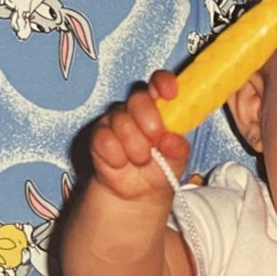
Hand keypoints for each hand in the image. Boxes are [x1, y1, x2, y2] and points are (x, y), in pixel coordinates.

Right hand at [90, 70, 190, 200]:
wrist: (137, 192)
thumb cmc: (160, 168)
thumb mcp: (177, 160)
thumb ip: (178, 148)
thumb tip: (170, 140)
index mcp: (158, 107)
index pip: (159, 82)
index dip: (164, 83)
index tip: (170, 94)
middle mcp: (135, 108)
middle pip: (139, 98)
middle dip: (150, 122)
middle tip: (155, 143)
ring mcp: (115, 120)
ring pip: (122, 122)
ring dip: (136, 148)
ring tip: (141, 160)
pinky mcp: (98, 136)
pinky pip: (105, 140)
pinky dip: (117, 157)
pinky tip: (121, 163)